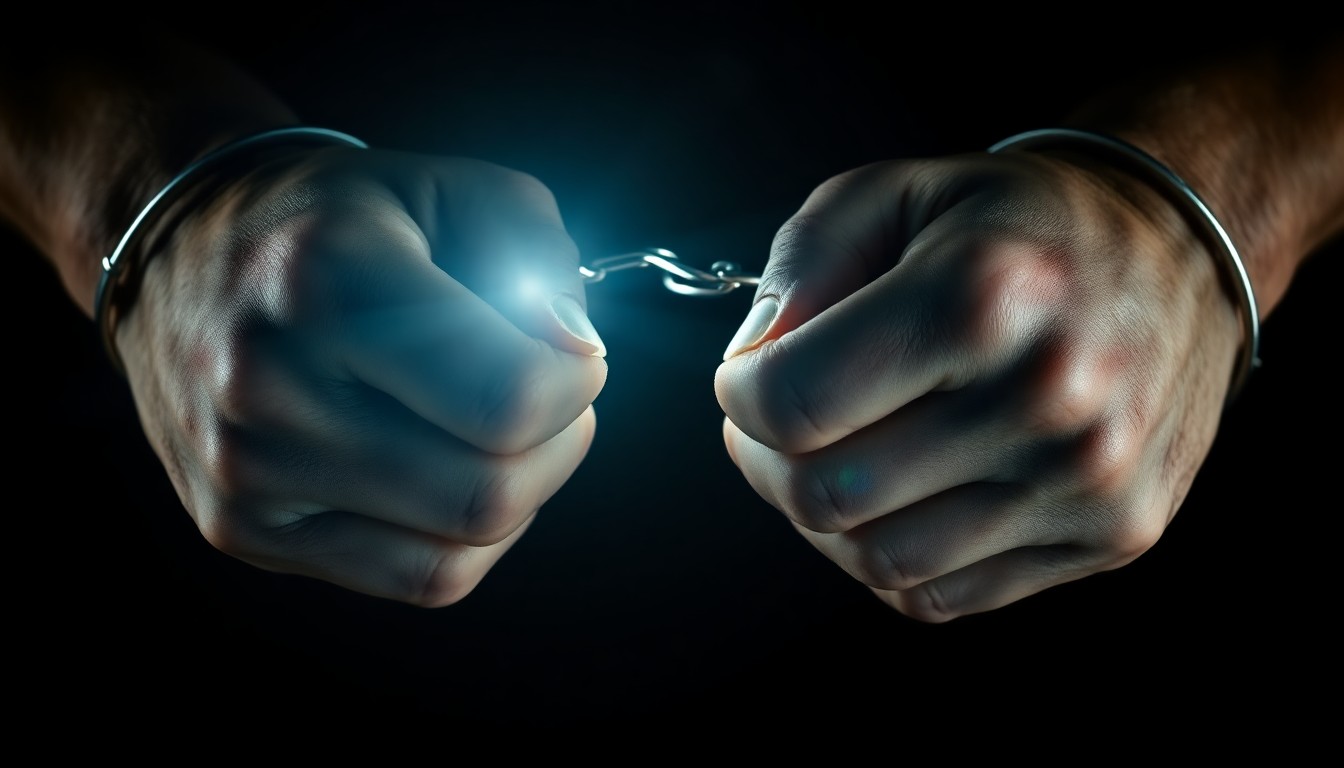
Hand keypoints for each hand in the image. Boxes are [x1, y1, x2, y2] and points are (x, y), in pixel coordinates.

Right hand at [114, 145, 607, 605]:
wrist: (182, 259)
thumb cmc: (340, 220)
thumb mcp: (450, 185)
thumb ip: (536, 252)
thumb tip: (576, 353)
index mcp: (325, 277)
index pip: (506, 397)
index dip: (576, 385)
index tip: (574, 354)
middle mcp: (266, 383)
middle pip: (488, 491)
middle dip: (560, 445)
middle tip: (553, 396)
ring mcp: (244, 471)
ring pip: (459, 551)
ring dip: (521, 495)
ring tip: (504, 432)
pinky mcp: (242, 530)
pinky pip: (416, 578)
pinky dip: (470, 540)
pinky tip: (460, 475)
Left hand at [714, 150, 1241, 621]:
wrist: (1174, 254)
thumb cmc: (1016, 223)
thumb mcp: (894, 191)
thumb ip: (800, 265)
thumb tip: (750, 365)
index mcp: (980, 297)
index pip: (792, 404)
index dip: (738, 396)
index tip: (748, 376)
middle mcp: (1047, 399)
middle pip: (824, 495)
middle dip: (767, 460)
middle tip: (778, 421)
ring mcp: (1087, 482)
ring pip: (878, 561)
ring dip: (826, 519)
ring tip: (836, 455)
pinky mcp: (1112, 535)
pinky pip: (944, 596)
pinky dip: (894, 556)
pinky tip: (903, 493)